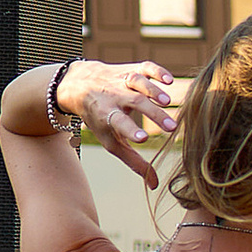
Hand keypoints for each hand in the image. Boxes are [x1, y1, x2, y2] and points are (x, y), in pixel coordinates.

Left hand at [61, 58, 178, 188]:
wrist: (79, 83)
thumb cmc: (99, 118)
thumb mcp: (111, 141)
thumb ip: (133, 161)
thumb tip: (155, 185)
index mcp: (106, 114)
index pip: (118, 123)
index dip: (130, 130)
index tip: (142, 139)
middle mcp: (113, 95)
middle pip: (134, 103)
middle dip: (153, 114)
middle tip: (172, 127)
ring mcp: (122, 80)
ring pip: (137, 82)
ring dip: (153, 90)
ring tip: (167, 102)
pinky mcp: (130, 69)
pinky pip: (144, 67)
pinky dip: (156, 71)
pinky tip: (168, 80)